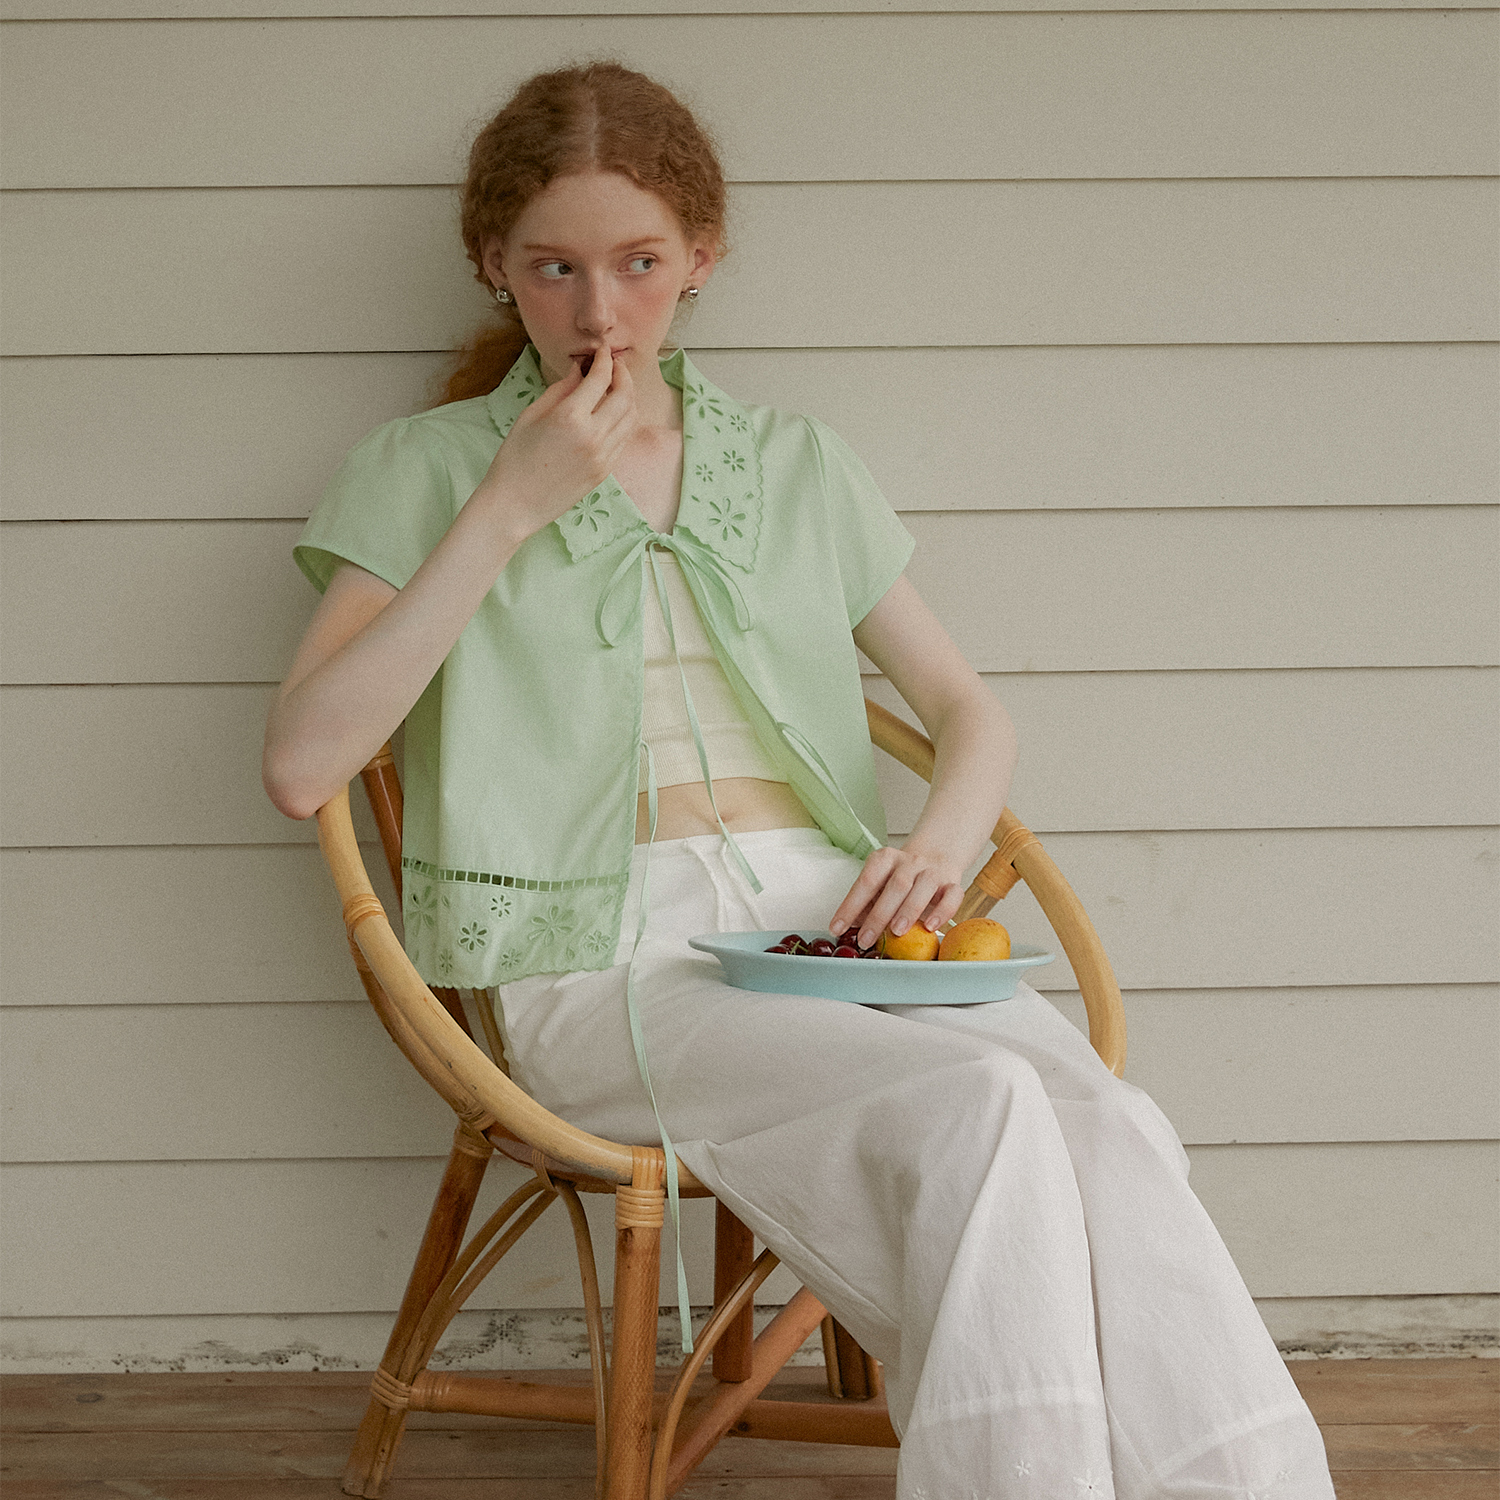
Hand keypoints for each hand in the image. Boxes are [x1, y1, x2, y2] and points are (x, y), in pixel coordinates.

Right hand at [475, 345, 635, 542]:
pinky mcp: (605, 471)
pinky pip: (624, 439)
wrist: (515, 504)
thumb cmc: (515, 458)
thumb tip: (580, 370)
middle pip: (625, 395)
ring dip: (627, 397)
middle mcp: (593, 435)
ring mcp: (603, 456)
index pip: (601, 378)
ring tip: (615, 387)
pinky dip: (623, 420)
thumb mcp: (531, 415)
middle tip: (615, 365)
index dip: (605, 359)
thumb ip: (560, 389)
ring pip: (631, 417)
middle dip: (623, 374)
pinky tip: (611, 414)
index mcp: (570, 416)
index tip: (603, 351)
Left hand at [829, 844, 965, 951]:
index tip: (837, 928)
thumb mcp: (879, 885)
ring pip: (923, 887)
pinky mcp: (953, 883)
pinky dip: (943, 912)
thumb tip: (847, 927)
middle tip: (866, 938)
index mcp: (885, 859)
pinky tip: (930, 927)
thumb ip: (865, 903)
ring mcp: (933, 871)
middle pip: (895, 885)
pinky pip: (952, 895)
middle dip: (878, 914)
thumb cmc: (900, 879)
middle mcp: (909, 861)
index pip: (866, 881)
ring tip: (896, 932)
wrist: (936, 857)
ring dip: (909, 910)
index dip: (850, 906)